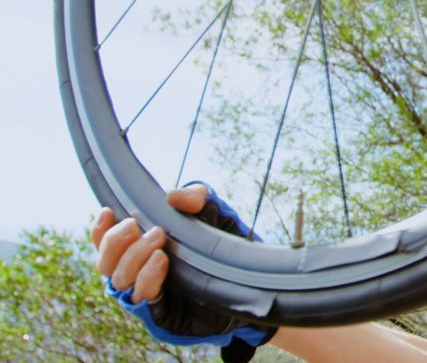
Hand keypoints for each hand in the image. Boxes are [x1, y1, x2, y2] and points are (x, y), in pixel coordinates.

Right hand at [92, 184, 274, 358]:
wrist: (245, 281)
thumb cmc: (219, 245)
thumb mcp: (211, 214)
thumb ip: (195, 199)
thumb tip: (172, 197)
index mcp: (138, 248)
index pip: (104, 242)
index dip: (99, 229)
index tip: (109, 211)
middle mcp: (136, 271)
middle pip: (105, 261)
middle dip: (116, 242)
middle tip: (137, 226)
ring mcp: (146, 291)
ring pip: (119, 279)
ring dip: (134, 257)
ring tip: (159, 240)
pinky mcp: (160, 311)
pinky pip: (141, 296)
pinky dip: (147, 277)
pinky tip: (161, 260)